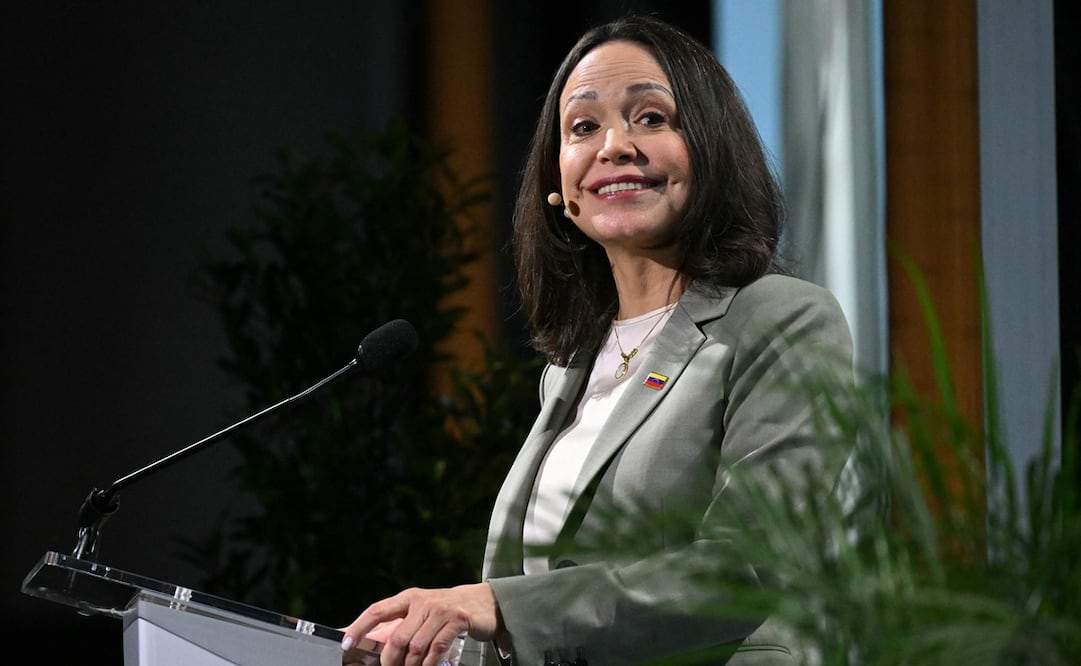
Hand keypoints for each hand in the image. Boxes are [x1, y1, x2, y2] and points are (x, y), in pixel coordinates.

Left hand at [341, 583, 500, 665]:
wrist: (481, 602)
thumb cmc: (445, 611)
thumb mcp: (420, 612)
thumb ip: (399, 625)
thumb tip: (369, 641)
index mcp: (408, 598)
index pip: (377, 611)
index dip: (359, 627)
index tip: (346, 644)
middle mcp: (422, 601)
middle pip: (397, 638)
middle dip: (391, 661)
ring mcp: (440, 610)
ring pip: (416, 647)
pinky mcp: (457, 619)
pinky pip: (437, 648)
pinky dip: (430, 663)